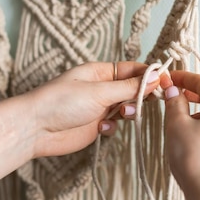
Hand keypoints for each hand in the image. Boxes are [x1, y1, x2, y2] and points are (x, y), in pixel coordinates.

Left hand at [21, 61, 158, 157]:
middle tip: (150, 101)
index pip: (132, 69)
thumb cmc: (61, 102)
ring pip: (126, 108)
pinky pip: (115, 125)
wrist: (35, 129)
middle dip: (141, 95)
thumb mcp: (99, 91)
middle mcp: (101, 88)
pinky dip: (113, 128)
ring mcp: (98, 107)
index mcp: (100, 72)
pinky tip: (102, 129)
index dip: (149, 75)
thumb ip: (129, 87)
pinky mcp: (95, 126)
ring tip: (122, 114)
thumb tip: (155, 78)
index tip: (165, 82)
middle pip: (132, 88)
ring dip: (128, 112)